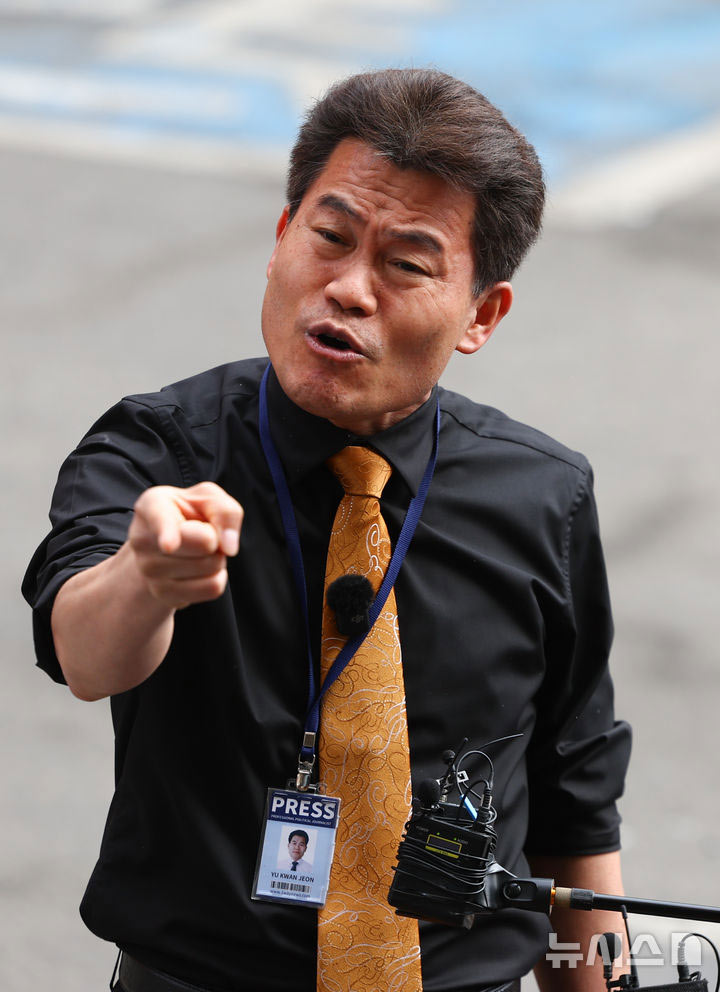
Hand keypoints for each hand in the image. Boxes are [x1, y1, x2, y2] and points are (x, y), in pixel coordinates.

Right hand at [128, 482, 242, 608]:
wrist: (167, 542)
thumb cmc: (190, 514)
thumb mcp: (210, 498)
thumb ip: (225, 512)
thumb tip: (228, 547)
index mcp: (151, 506)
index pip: (161, 520)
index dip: (167, 532)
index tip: (169, 546)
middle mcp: (143, 539)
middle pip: (205, 543)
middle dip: (216, 538)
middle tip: (203, 532)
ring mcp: (148, 570)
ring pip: (211, 567)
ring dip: (217, 558)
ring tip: (198, 550)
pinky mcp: (162, 594)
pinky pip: (212, 588)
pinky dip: (217, 577)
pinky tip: (200, 569)